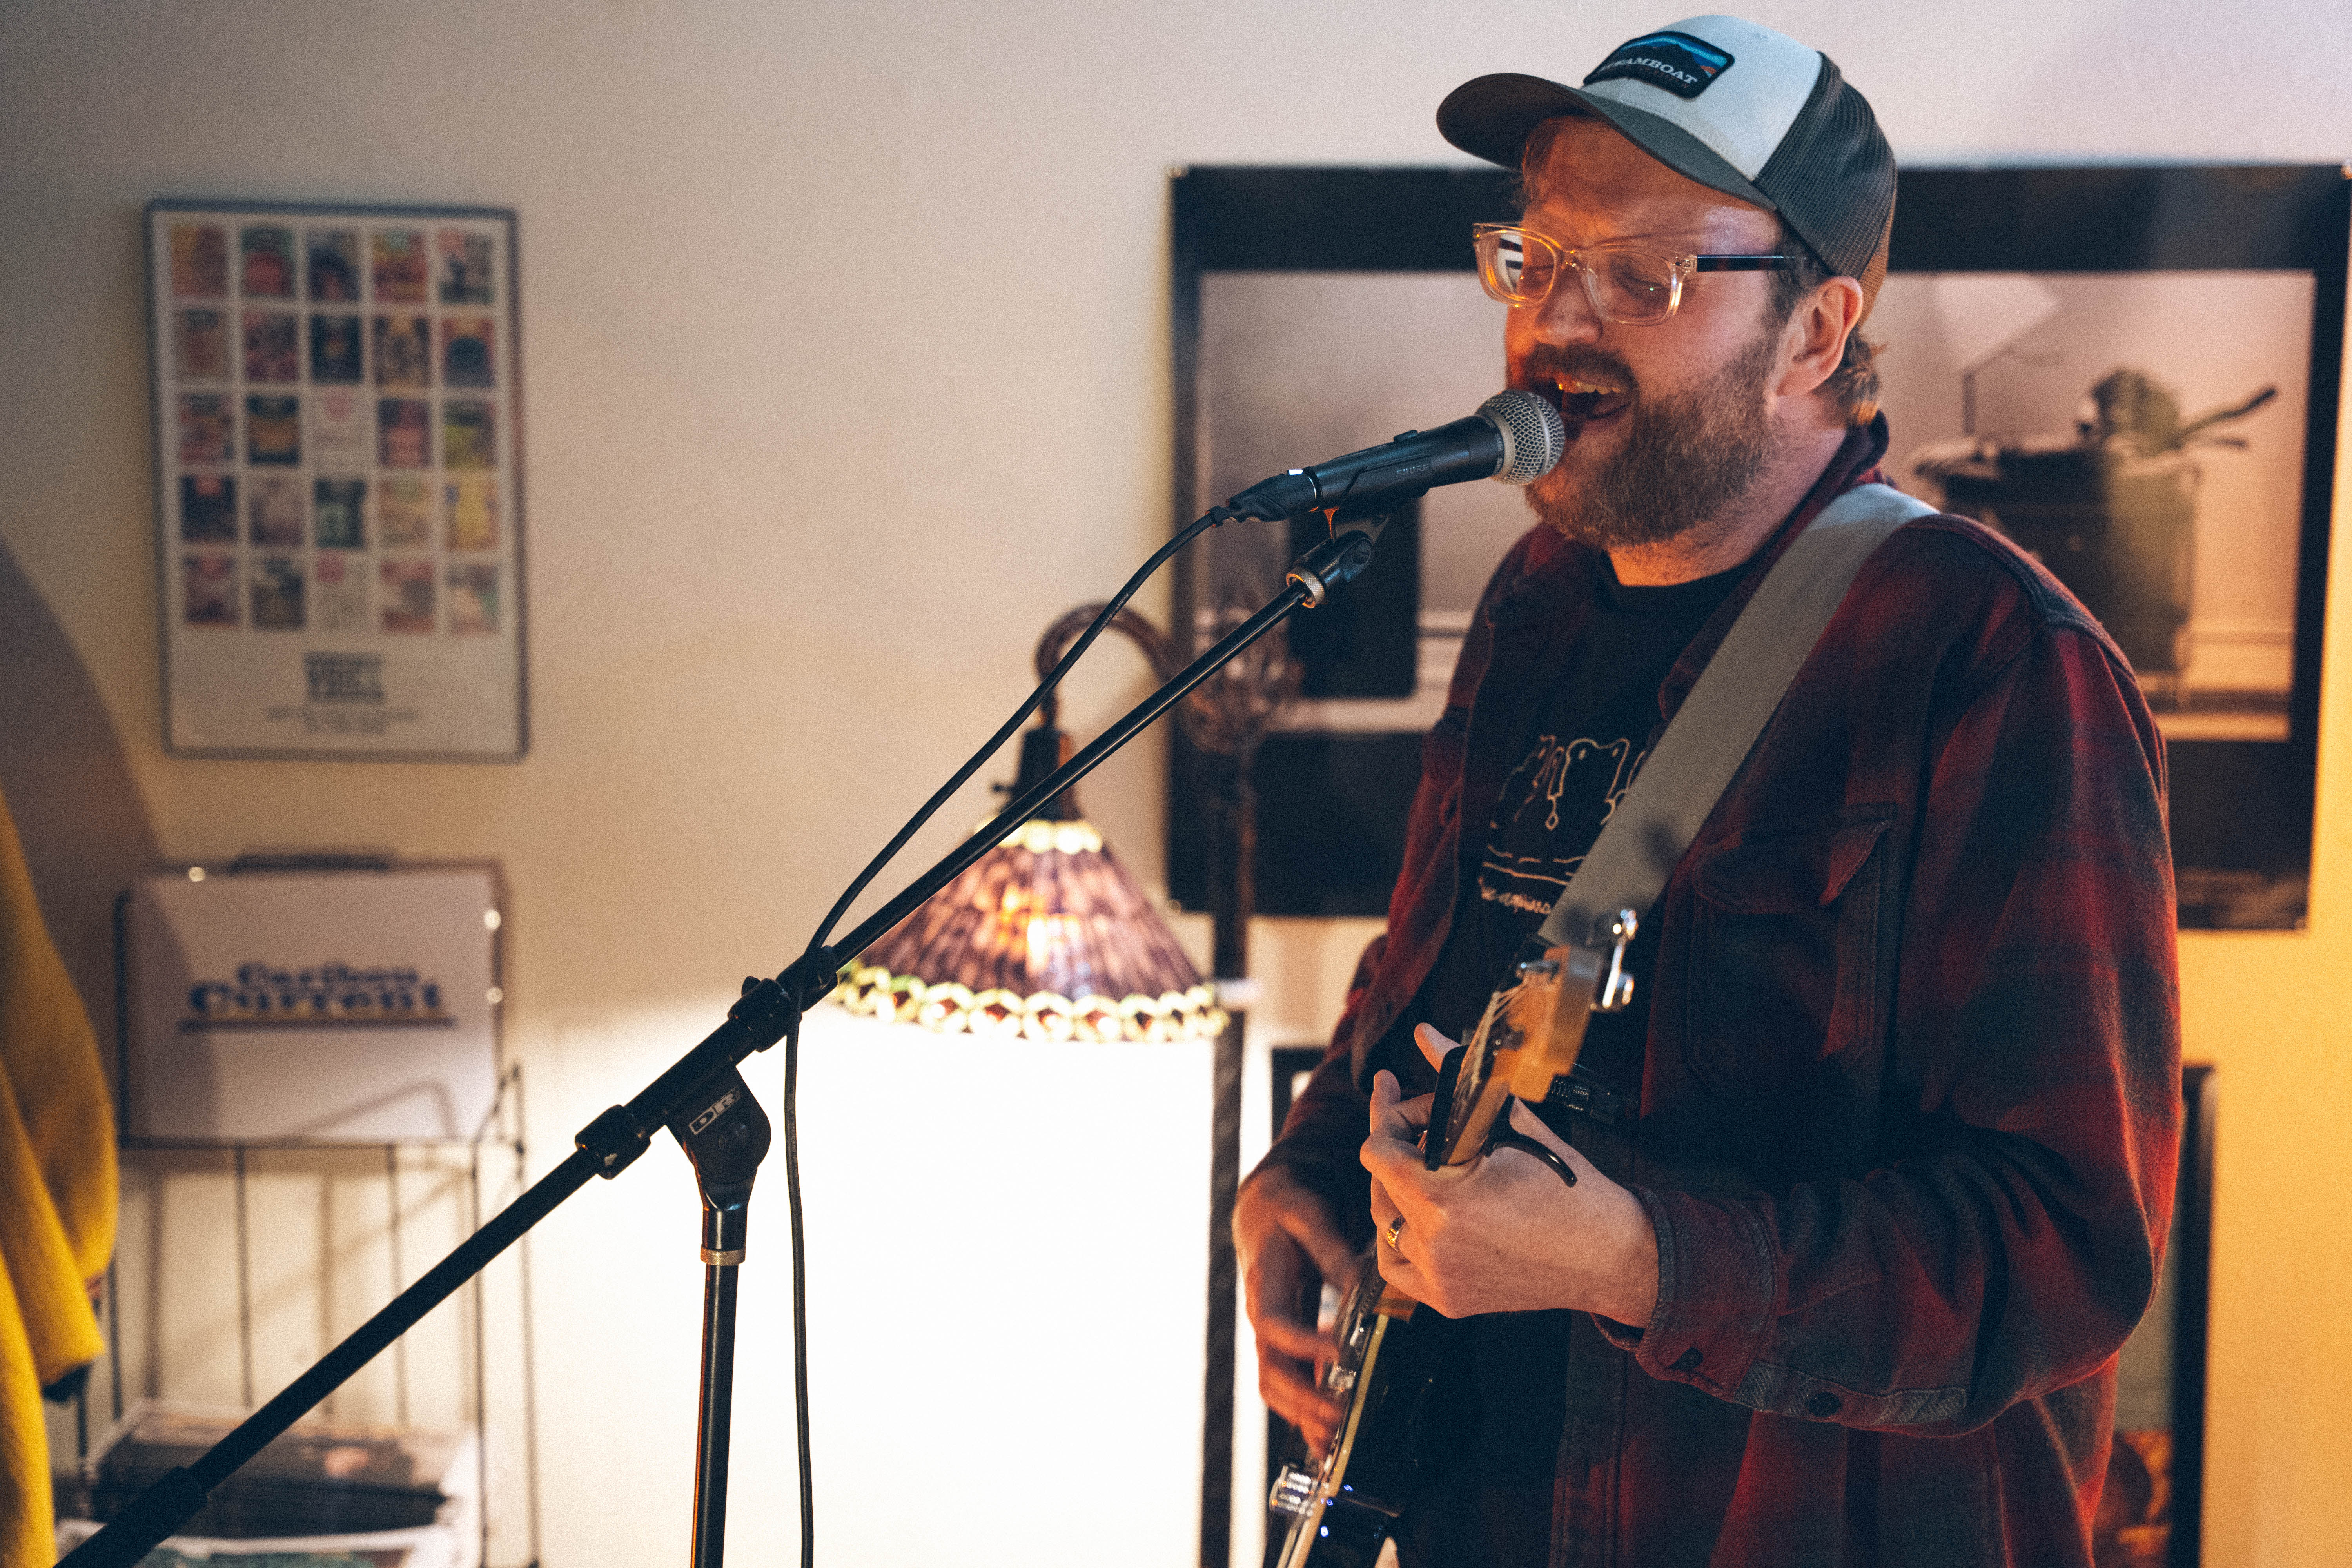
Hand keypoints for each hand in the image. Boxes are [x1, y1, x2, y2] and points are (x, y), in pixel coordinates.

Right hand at [1233, 1164, 1359, 1450]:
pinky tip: (1328, 1438)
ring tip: (1334, 1437)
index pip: (1274, 1323)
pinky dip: (1304, 1413)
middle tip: (1339, 1413)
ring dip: (1301, 1414)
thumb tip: (1361, 1284)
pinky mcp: (1282, 1345)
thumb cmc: (1287, 1212)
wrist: (1263, 1212)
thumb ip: (1333, 1252)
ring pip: (1274, 1386)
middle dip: (1302, 1397)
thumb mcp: (1309, 1218)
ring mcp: (1269, 1336)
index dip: (1301, 1343)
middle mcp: (1261, 1317)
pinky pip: (1286, 1386)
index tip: (1337, 1354)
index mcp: (1265, 1284)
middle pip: (1270, 1369)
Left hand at [1361, 1024, 1658, 1324]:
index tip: (1392, 1092)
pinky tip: (1419, 1213)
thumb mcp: (1514, 1124)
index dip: (1387, 1114)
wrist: (1611, 1254)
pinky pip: (1397, 1266)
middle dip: (1397, 1144)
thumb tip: (1426, 1035)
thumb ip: (1459, 1080)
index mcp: (1446, 1200)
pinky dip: (1400, 1238)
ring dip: (1398, 1187)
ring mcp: (1439, 1278)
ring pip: (1386, 1223)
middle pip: (1381, 1183)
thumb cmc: (1573, 1189)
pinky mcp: (1448, 1299)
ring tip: (1426, 1162)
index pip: (1380, 1151)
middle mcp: (1435, 1244)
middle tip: (1421, 1121)